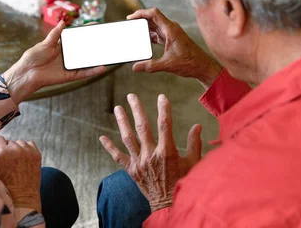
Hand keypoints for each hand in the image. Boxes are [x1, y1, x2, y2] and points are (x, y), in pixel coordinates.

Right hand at [0, 137, 41, 211]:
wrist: (22, 195)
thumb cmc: (5, 183)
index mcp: (2, 153)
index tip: (0, 155)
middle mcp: (15, 149)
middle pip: (9, 141)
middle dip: (8, 149)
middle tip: (9, 162)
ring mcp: (27, 151)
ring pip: (20, 142)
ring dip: (18, 149)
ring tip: (17, 162)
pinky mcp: (36, 154)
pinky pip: (30, 144)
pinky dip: (27, 149)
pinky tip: (24, 159)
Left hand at [3, 20, 105, 102]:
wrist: (27, 72)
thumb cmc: (33, 57)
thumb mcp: (45, 43)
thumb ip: (56, 34)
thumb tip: (63, 22)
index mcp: (62, 46)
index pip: (77, 37)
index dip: (85, 31)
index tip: (95, 25)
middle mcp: (68, 55)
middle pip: (84, 49)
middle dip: (95, 44)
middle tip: (105, 38)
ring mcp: (70, 65)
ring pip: (87, 61)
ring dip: (97, 58)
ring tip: (108, 52)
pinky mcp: (70, 75)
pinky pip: (84, 73)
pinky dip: (93, 71)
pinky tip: (102, 67)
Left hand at [99, 94, 201, 211]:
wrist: (168, 205)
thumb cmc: (183, 184)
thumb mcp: (193, 164)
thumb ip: (194, 143)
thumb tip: (198, 126)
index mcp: (167, 152)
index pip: (165, 124)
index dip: (164, 109)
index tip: (162, 96)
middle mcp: (151, 155)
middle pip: (142, 127)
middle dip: (137, 109)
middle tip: (131, 96)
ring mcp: (139, 163)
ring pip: (128, 138)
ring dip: (122, 122)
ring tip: (117, 108)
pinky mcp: (131, 171)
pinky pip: (118, 157)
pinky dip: (109, 147)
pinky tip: (102, 137)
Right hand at [127, 8, 222, 88]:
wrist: (202, 66)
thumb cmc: (189, 63)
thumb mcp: (167, 64)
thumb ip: (150, 66)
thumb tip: (135, 67)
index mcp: (171, 29)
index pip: (154, 13)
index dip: (141, 13)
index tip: (131, 18)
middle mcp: (171, 28)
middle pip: (153, 18)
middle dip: (140, 20)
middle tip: (129, 24)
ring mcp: (172, 33)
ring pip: (155, 26)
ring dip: (145, 28)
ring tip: (134, 32)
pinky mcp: (172, 39)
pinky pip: (159, 33)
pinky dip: (150, 35)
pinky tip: (144, 40)